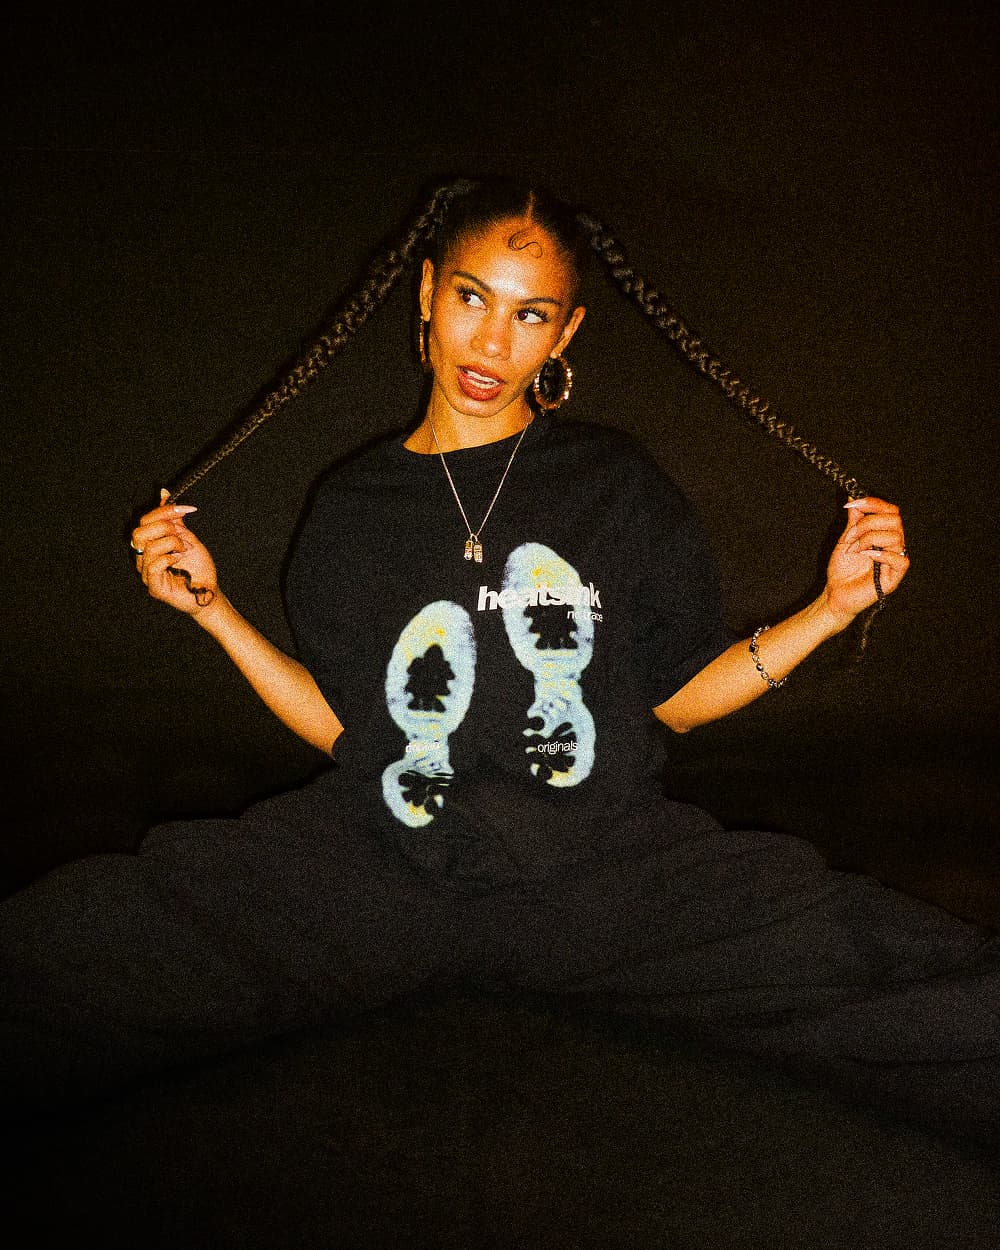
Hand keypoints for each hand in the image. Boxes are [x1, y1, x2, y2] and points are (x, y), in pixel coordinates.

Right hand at [130, 489, 218, 615]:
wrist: (208, 591)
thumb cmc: (197, 566)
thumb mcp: (186, 536)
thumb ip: (174, 518)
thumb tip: (164, 493)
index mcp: (149, 544)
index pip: (145, 521)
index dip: (164, 511)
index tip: (186, 509)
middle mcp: (143, 558)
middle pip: (139, 532)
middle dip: (164, 527)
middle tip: (182, 533)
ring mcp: (146, 573)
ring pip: (149, 547)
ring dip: (173, 543)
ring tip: (185, 549)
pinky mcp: (154, 587)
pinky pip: (154, 565)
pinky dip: (169, 558)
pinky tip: (179, 560)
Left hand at [823, 497, 909, 624]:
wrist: (835, 593)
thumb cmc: (842, 569)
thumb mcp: (846, 539)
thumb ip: (854, 520)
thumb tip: (854, 498)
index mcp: (884, 534)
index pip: (890, 511)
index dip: (873, 503)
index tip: (853, 504)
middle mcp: (893, 545)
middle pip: (895, 520)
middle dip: (868, 523)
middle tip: (851, 535)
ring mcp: (895, 560)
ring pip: (896, 536)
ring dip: (869, 539)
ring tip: (855, 549)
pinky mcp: (895, 577)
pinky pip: (901, 559)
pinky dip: (883, 554)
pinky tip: (868, 557)